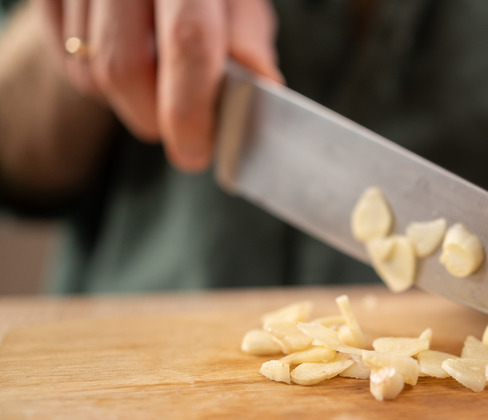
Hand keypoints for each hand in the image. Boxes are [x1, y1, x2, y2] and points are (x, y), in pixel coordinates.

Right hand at [35, 0, 282, 172]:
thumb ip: (248, 40)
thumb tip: (259, 89)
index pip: (187, 41)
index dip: (192, 107)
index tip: (196, 149)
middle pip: (124, 66)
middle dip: (154, 117)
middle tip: (183, 132)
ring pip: (91, 71)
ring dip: (130, 100)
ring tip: (161, 85)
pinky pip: (67, 62)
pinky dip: (101, 82)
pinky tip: (131, 63)